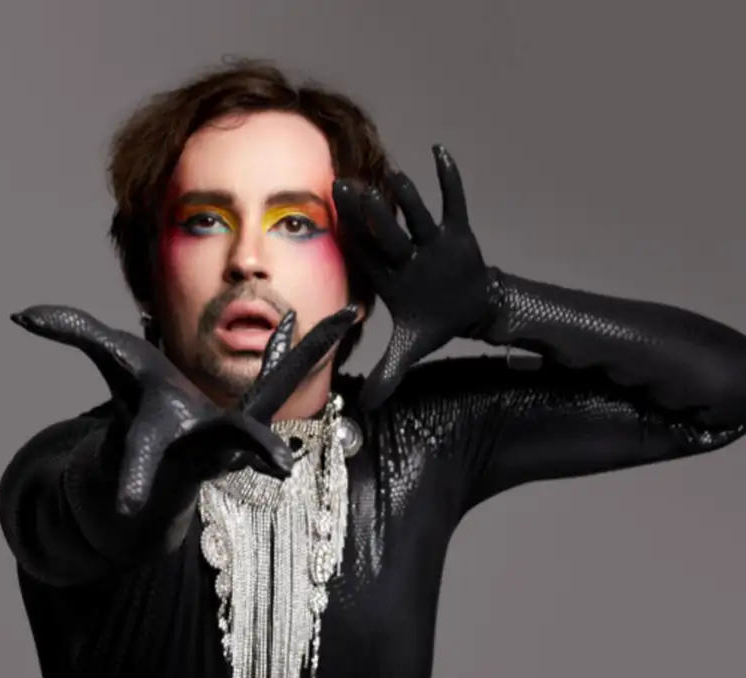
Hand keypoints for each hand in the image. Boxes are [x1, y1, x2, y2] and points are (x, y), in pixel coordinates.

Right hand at [10, 304, 359, 514]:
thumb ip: (70, 337)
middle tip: (280, 466)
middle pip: (230, 444)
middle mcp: (202, 445)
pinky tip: (338, 318)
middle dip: (252, 450)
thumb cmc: (136, 417)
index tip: (128, 505)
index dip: (127, 476)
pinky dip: (302, 349)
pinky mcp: (255, 418)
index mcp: (156, 440)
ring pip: (275, 400)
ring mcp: (235, 435)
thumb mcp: (105, 374)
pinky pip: (283, 379)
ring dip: (303, 362)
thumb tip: (19, 312)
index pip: (135, 455)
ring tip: (341, 320)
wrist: (168, 464)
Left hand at [333, 144, 494, 410]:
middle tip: (344, 187)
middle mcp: (406, 254)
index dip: (348, 238)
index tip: (328, 221)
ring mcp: (432, 242)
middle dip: (367, 212)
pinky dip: (449, 179)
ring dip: (406, 197)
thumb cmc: (433, 321)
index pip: (365, 254)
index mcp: (390, 276)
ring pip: (417, 215)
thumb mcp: (409, 349)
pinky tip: (439, 153)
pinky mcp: (459, 233)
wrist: (469, 309)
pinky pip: (454, 202)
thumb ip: (387, 372)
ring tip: (392, 174)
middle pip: (385, 230)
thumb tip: (369, 404)